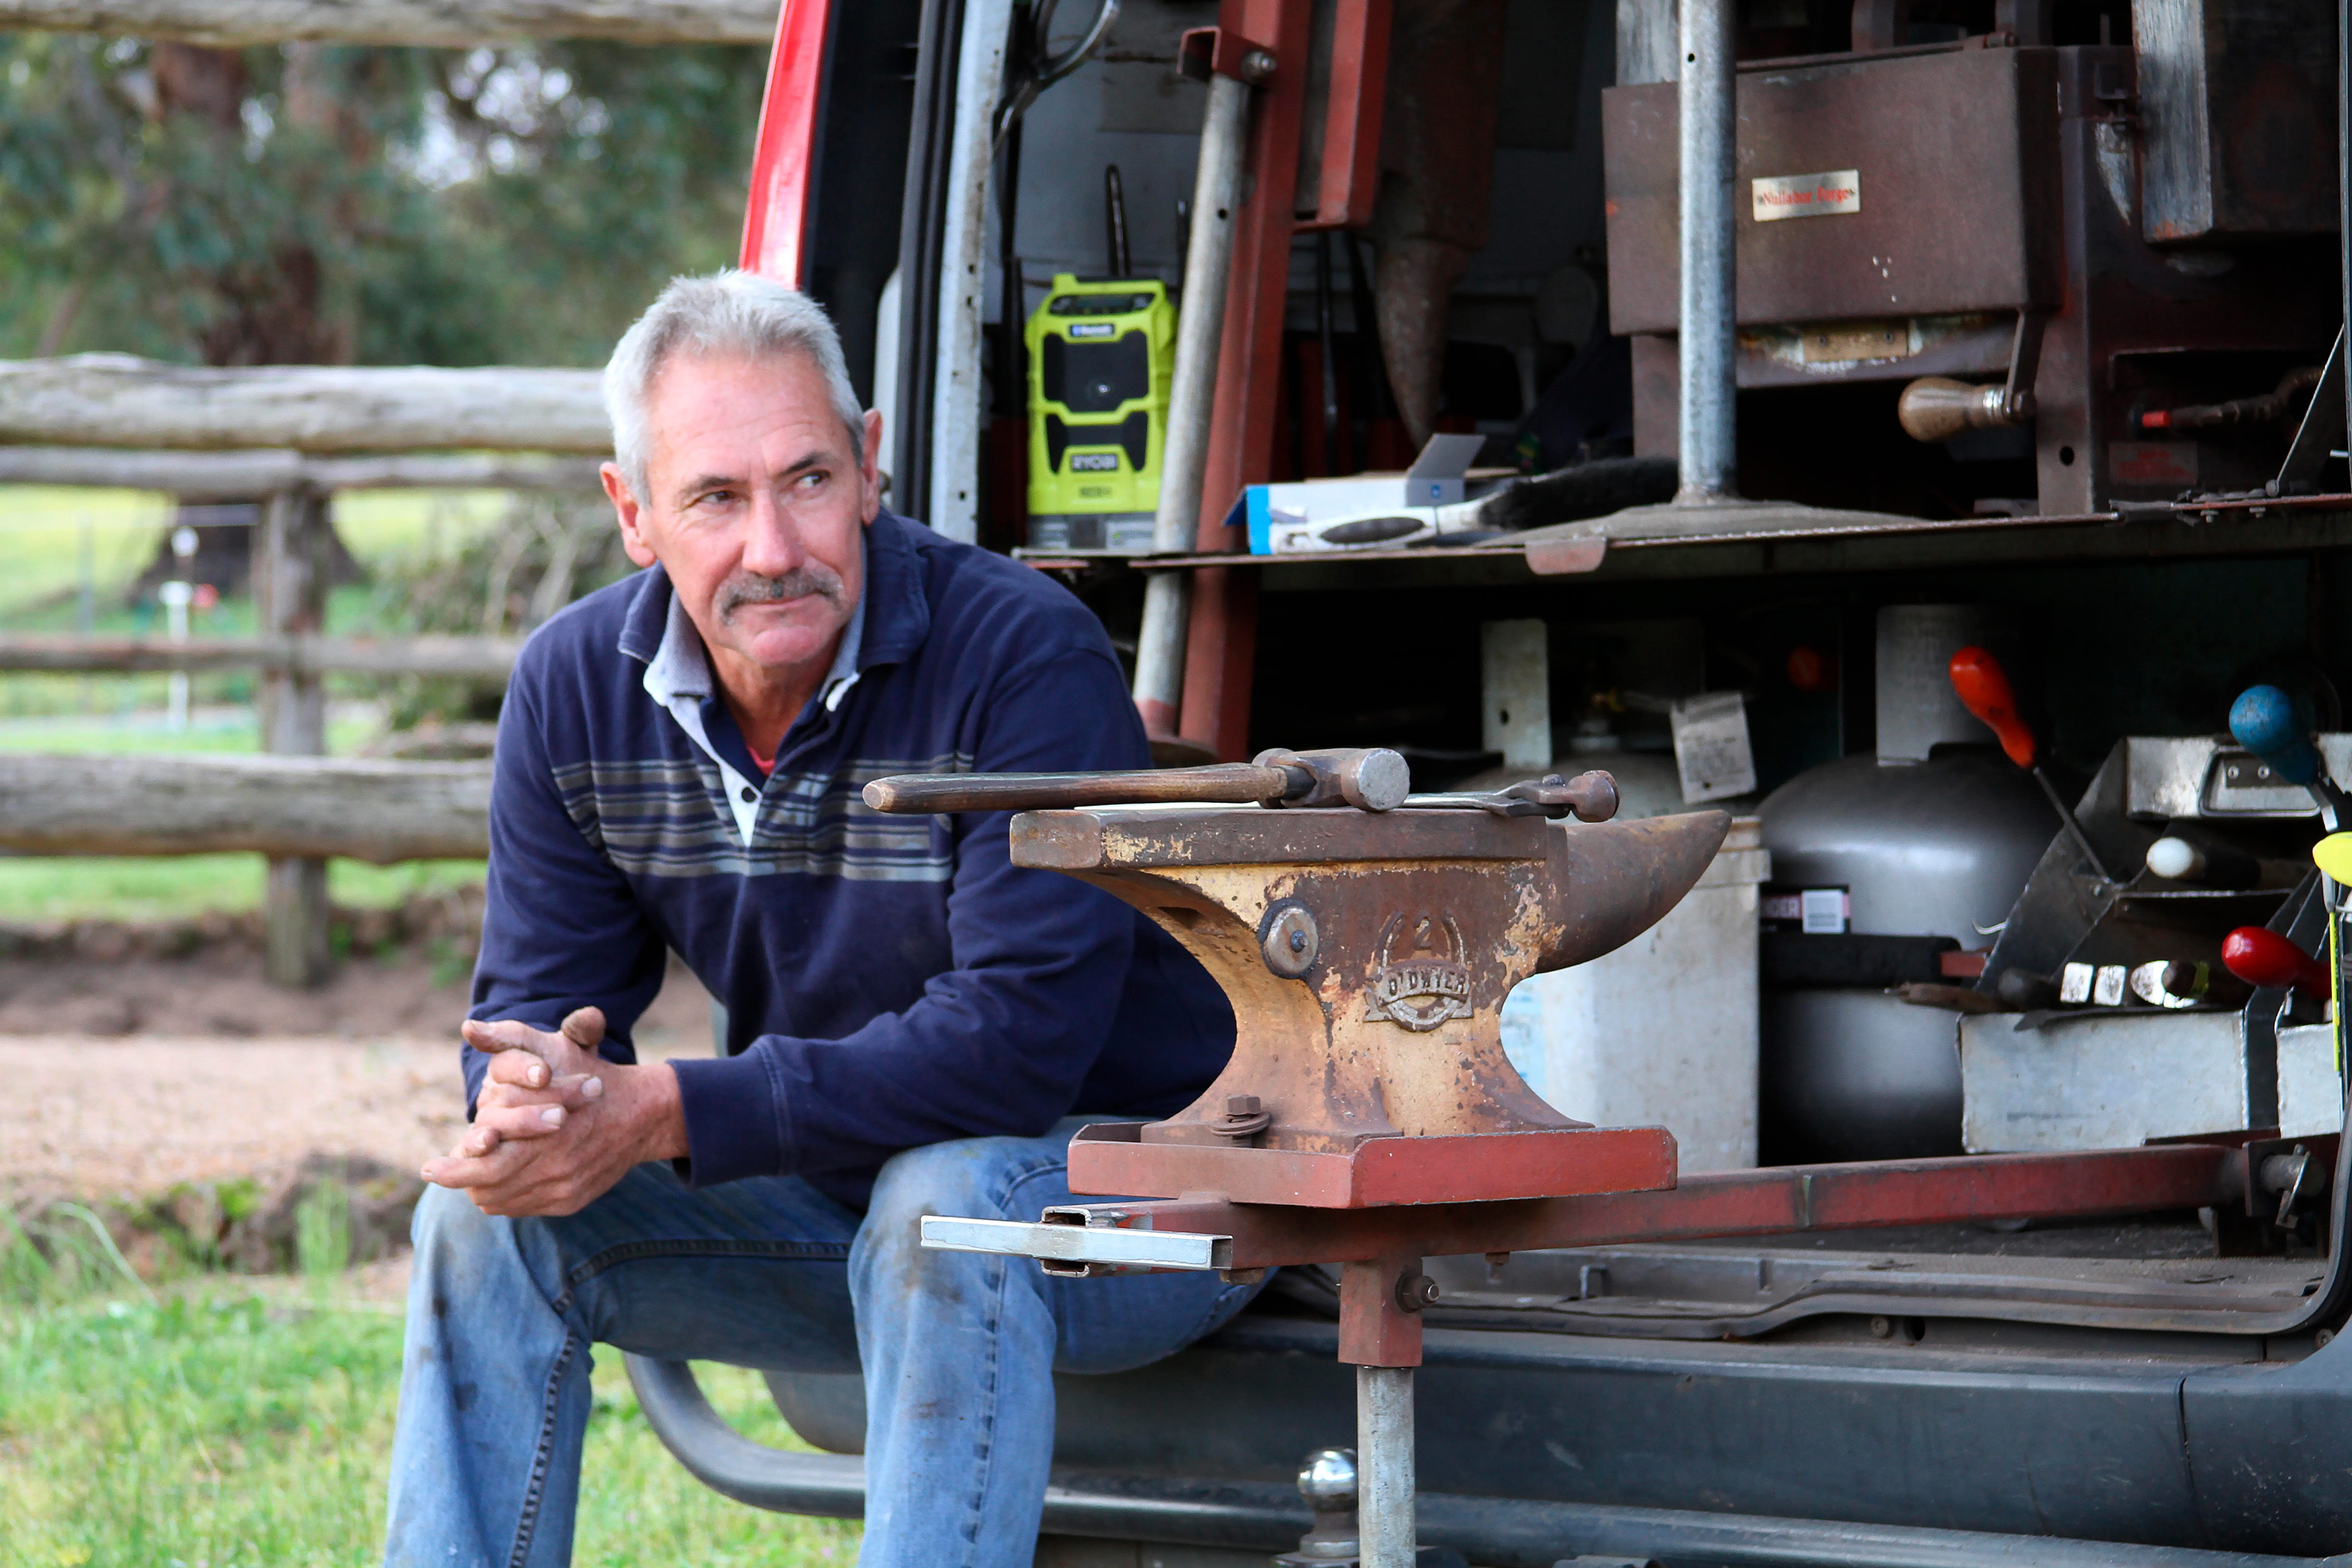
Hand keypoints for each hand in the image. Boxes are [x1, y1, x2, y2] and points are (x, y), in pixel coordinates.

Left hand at [423, 1007, 688, 1217]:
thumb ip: (510, 1038)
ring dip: (481, 1188)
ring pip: (504, 1200)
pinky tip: (496, 1184)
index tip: (429, 1165)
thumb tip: (469, 1027)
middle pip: (490, 1187)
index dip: (454, 1168)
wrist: (641, 1114)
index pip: (486, 1163)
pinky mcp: (570, 1201)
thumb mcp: (555, 1050)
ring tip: (467, 1175)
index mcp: (546, 1132)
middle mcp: (555, 1166)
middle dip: (458, 1181)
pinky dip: (506, 1197)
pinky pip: (524, 1208)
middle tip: (435, 1171)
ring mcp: (564, 1187)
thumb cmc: (589, 1076)